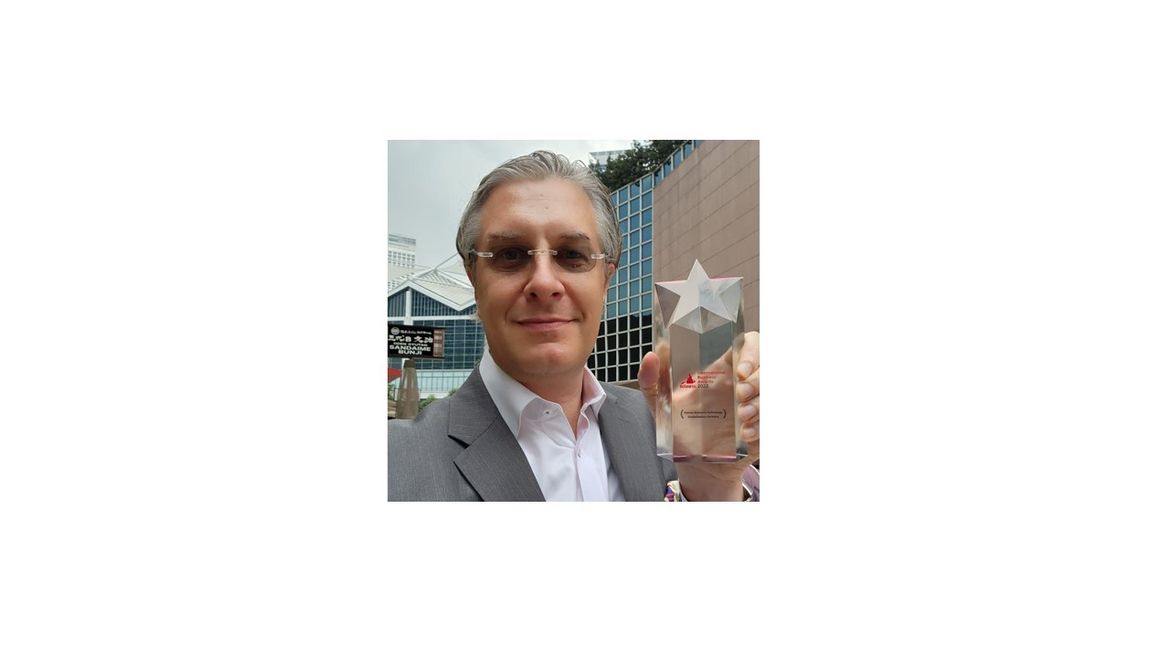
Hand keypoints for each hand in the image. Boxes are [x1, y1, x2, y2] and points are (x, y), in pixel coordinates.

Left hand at [639, 331, 759, 500]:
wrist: (695, 463)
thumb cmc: (680, 427)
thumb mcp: (660, 403)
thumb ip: (651, 378)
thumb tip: (652, 354)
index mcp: (722, 370)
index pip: (748, 344)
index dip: (750, 351)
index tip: (739, 369)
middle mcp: (742, 384)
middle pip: (765, 366)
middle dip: (757, 379)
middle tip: (740, 394)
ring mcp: (754, 405)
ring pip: (771, 392)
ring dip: (760, 402)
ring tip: (742, 416)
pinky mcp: (762, 427)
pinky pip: (771, 420)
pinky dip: (761, 425)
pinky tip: (744, 434)